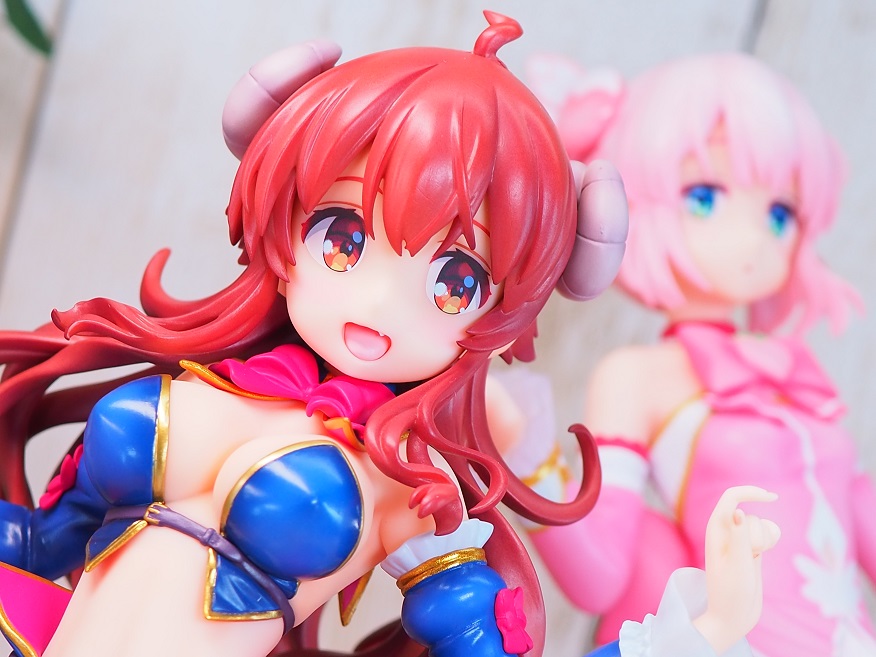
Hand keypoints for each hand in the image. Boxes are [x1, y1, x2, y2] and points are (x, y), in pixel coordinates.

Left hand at [693, 486, 780, 653]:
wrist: (732, 617)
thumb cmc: (731, 593)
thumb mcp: (737, 565)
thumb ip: (739, 537)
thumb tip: (737, 510)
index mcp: (715, 529)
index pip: (732, 497)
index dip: (751, 492)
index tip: (772, 497)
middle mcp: (725, 531)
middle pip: (751, 515)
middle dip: (758, 532)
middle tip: (751, 557)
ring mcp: (738, 540)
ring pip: (760, 524)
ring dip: (765, 538)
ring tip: (754, 560)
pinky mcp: (751, 549)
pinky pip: (766, 534)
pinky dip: (770, 541)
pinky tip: (763, 555)